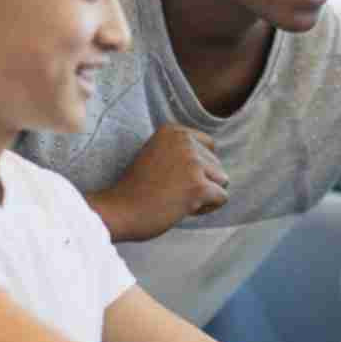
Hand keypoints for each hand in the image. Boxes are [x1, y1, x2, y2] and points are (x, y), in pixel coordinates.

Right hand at [87, 124, 228, 241]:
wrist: (119, 210)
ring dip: (205, 194)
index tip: (173, 176)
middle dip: (201, 182)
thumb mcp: (157, 155)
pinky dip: (207, 207)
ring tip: (177, 198)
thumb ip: (183, 152)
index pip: (209, 146)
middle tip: (170, 190)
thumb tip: (216, 164)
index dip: (198, 166)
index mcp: (173, 131)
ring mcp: (192, 163)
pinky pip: (222, 198)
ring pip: (222, 180)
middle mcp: (184, 141)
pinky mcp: (198, 186)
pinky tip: (184, 208)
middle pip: (217, 164)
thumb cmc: (136, 189)